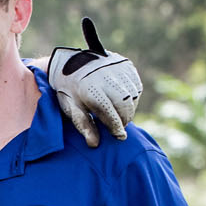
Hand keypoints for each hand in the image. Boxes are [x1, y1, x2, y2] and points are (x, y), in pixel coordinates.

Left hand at [47, 16, 141, 146]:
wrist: (70, 62)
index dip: (116, 127)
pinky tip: (123, 102)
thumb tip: (94, 144)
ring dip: (129, 109)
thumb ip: (83, 125)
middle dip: (124, 119)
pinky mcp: (126, 65)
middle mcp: (106, 78)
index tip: (119, 136)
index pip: (110, 114)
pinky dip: (133, 97)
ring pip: (133, 97)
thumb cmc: (69, 90)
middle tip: (119, 126)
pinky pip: (136, 86)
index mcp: (91, 90)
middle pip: (125, 106)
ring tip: (120, 114)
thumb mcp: (71, 107)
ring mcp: (118, 69)